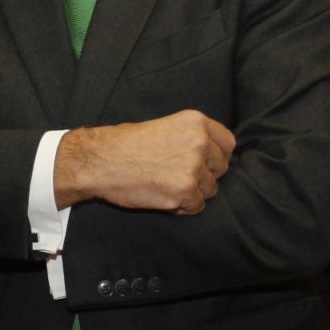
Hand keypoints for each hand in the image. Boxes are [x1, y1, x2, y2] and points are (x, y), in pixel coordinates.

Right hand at [54, 109, 234, 214]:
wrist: (101, 160)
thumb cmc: (126, 144)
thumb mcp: (166, 126)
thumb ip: (192, 137)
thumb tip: (213, 154)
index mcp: (197, 122)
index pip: (228, 143)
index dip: (217, 156)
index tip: (205, 163)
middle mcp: (200, 142)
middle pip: (221, 168)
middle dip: (205, 176)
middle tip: (178, 176)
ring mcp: (194, 167)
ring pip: (210, 189)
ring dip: (192, 192)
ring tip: (167, 185)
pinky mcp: (185, 190)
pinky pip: (197, 206)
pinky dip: (182, 207)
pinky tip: (164, 196)